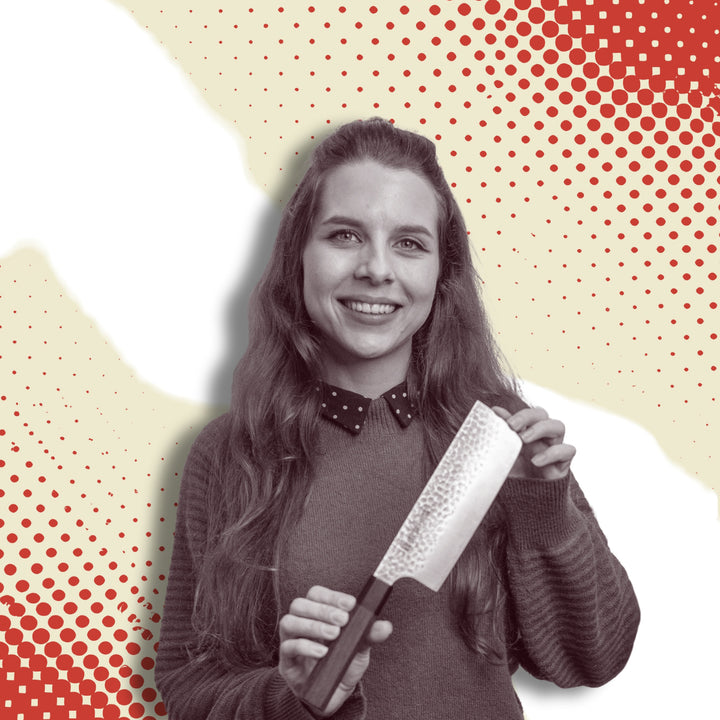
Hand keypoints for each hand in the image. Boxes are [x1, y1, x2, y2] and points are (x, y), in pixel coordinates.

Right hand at [278, 585, 392, 716]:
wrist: (334, 696)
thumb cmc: (343, 666)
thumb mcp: (358, 649)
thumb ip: (369, 635)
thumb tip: (385, 626)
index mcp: (317, 615)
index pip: (317, 594)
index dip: (331, 596)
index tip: (350, 604)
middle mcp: (302, 624)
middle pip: (299, 604)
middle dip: (322, 609)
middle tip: (342, 620)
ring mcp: (292, 642)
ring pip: (288, 622)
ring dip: (312, 625)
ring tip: (333, 634)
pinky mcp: (287, 662)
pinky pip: (287, 648)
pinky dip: (305, 646)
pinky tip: (321, 652)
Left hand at [492, 406, 575, 480]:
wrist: (528, 502)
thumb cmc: (516, 473)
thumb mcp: (505, 454)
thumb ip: (502, 434)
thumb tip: (495, 411)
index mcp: (527, 432)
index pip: (529, 414)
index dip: (519, 414)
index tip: (503, 420)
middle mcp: (543, 437)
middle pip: (543, 414)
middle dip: (528, 416)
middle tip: (513, 426)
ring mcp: (554, 448)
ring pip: (559, 426)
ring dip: (541, 428)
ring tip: (523, 440)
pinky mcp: (563, 464)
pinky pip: (569, 450)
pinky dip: (553, 452)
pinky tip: (536, 461)